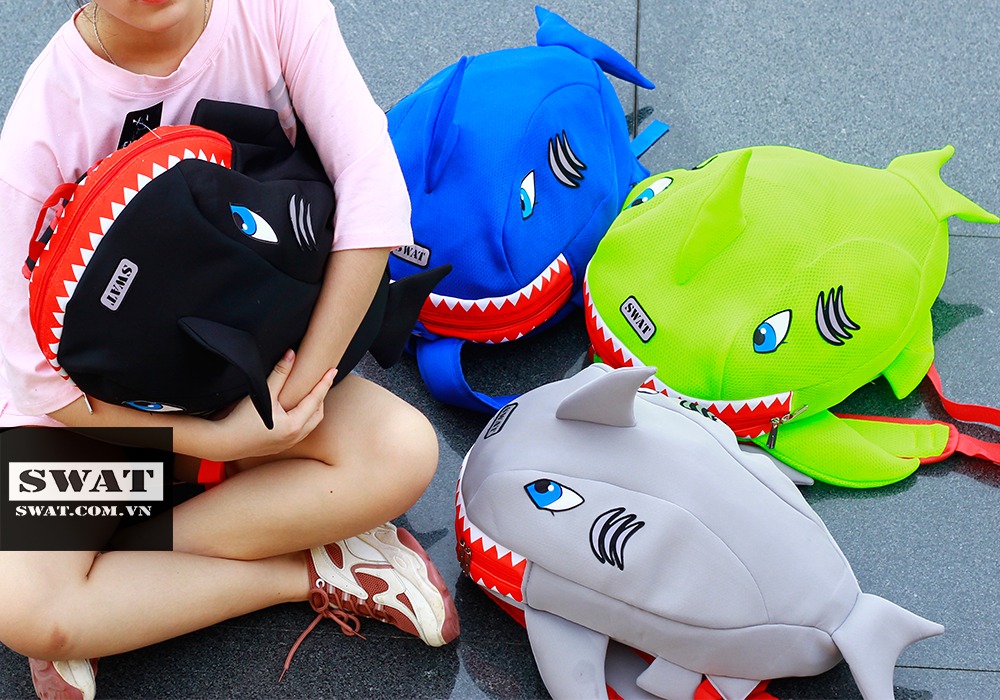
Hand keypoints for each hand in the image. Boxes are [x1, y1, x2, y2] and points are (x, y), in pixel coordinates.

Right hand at [209, 350, 335, 460]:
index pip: (316, 399)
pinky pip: (301, 431)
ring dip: (313, 409)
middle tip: (322, 381)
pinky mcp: (280, 446)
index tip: (332, 370)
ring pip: (310, 425)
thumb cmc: (240, 420)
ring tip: (311, 393)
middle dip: (321, 397)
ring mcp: (288, 444)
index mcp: (294, 425)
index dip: (324, 383)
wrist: (222, 442)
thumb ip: (280, 373)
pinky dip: (304, 418)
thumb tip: (292, 354)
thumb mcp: (263, 394)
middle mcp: (295, 437)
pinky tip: (297, 410)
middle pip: (317, 414)